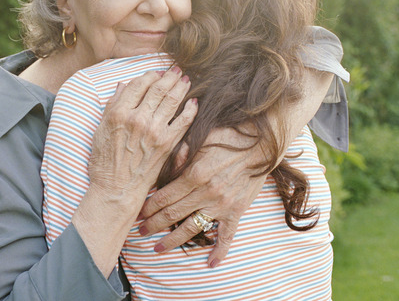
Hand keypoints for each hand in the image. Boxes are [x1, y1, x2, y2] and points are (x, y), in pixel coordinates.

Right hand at [87, 67, 196, 207]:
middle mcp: (138, 119)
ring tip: (186, 80)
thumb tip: (123, 85)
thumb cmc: (104, 161)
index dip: (149, 75)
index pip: (138, 84)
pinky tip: (194, 102)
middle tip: (177, 69)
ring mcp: (154, 131)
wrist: (116, 189)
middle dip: (169, 76)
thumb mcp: (100, 130)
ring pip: (172, 100)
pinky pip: (183, 121)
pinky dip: (190, 109)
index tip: (156, 72)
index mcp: (119, 113)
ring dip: (181, 87)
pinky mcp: (167, 144)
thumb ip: (112, 105)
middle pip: (158, 88)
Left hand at [138, 127, 266, 267]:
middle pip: (173, 214)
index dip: (148, 207)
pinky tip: (211, 263)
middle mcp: (206, 193)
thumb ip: (178, 156)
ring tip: (158, 248)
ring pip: (192, 228)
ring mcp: (222, 205)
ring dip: (173, 240)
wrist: (261, 142)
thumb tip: (161, 171)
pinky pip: (227, 235)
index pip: (164, 197)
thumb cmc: (226, 136)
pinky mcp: (237, 211)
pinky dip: (220, 251)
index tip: (138, 213)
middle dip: (154, 225)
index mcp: (194, 174)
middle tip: (140, 231)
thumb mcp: (198, 140)